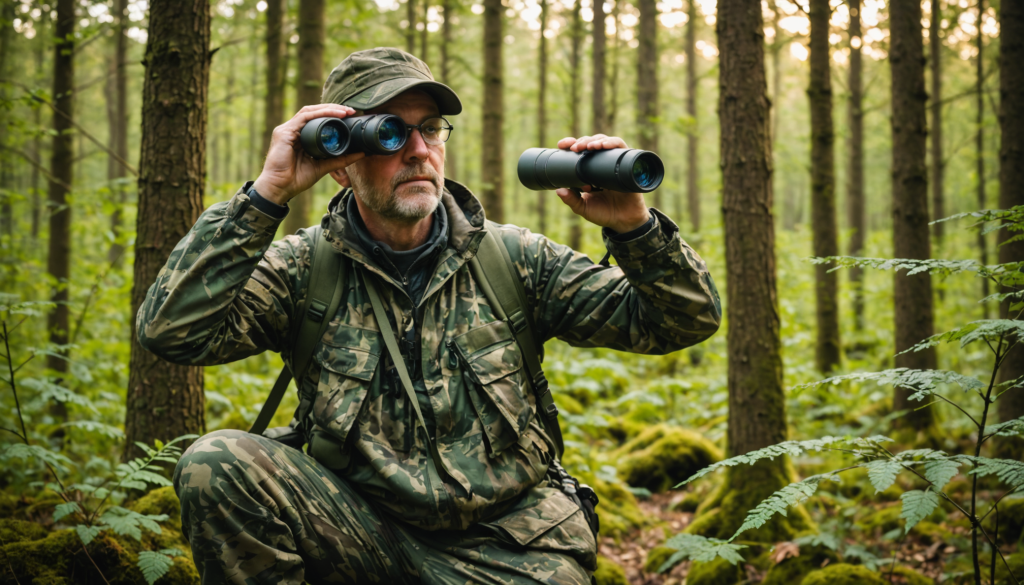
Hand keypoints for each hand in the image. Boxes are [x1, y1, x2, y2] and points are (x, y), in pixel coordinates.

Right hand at [251, 104, 366, 204]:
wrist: (280, 188)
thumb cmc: (297, 179)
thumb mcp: (323, 166)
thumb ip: (340, 160)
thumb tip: (360, 153)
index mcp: (300, 137)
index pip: (316, 119)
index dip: (333, 115)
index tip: (350, 116)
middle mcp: (293, 130)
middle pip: (314, 112)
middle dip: (333, 108)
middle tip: (351, 110)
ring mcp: (287, 130)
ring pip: (309, 111)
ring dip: (328, 109)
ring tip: (344, 111)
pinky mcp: (284, 132)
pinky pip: (304, 117)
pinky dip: (319, 114)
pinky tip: (332, 114)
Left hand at [553, 135, 650, 233]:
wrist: (624, 221)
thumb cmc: (604, 214)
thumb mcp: (584, 208)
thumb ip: (572, 200)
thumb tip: (558, 190)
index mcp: (589, 171)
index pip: (580, 151)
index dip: (571, 144)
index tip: (562, 145)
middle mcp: (602, 164)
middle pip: (592, 142)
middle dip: (582, 141)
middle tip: (576, 148)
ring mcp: (614, 163)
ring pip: (605, 141)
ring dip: (596, 140)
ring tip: (589, 147)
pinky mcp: (627, 164)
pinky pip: (622, 148)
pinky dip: (613, 143)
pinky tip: (604, 146)